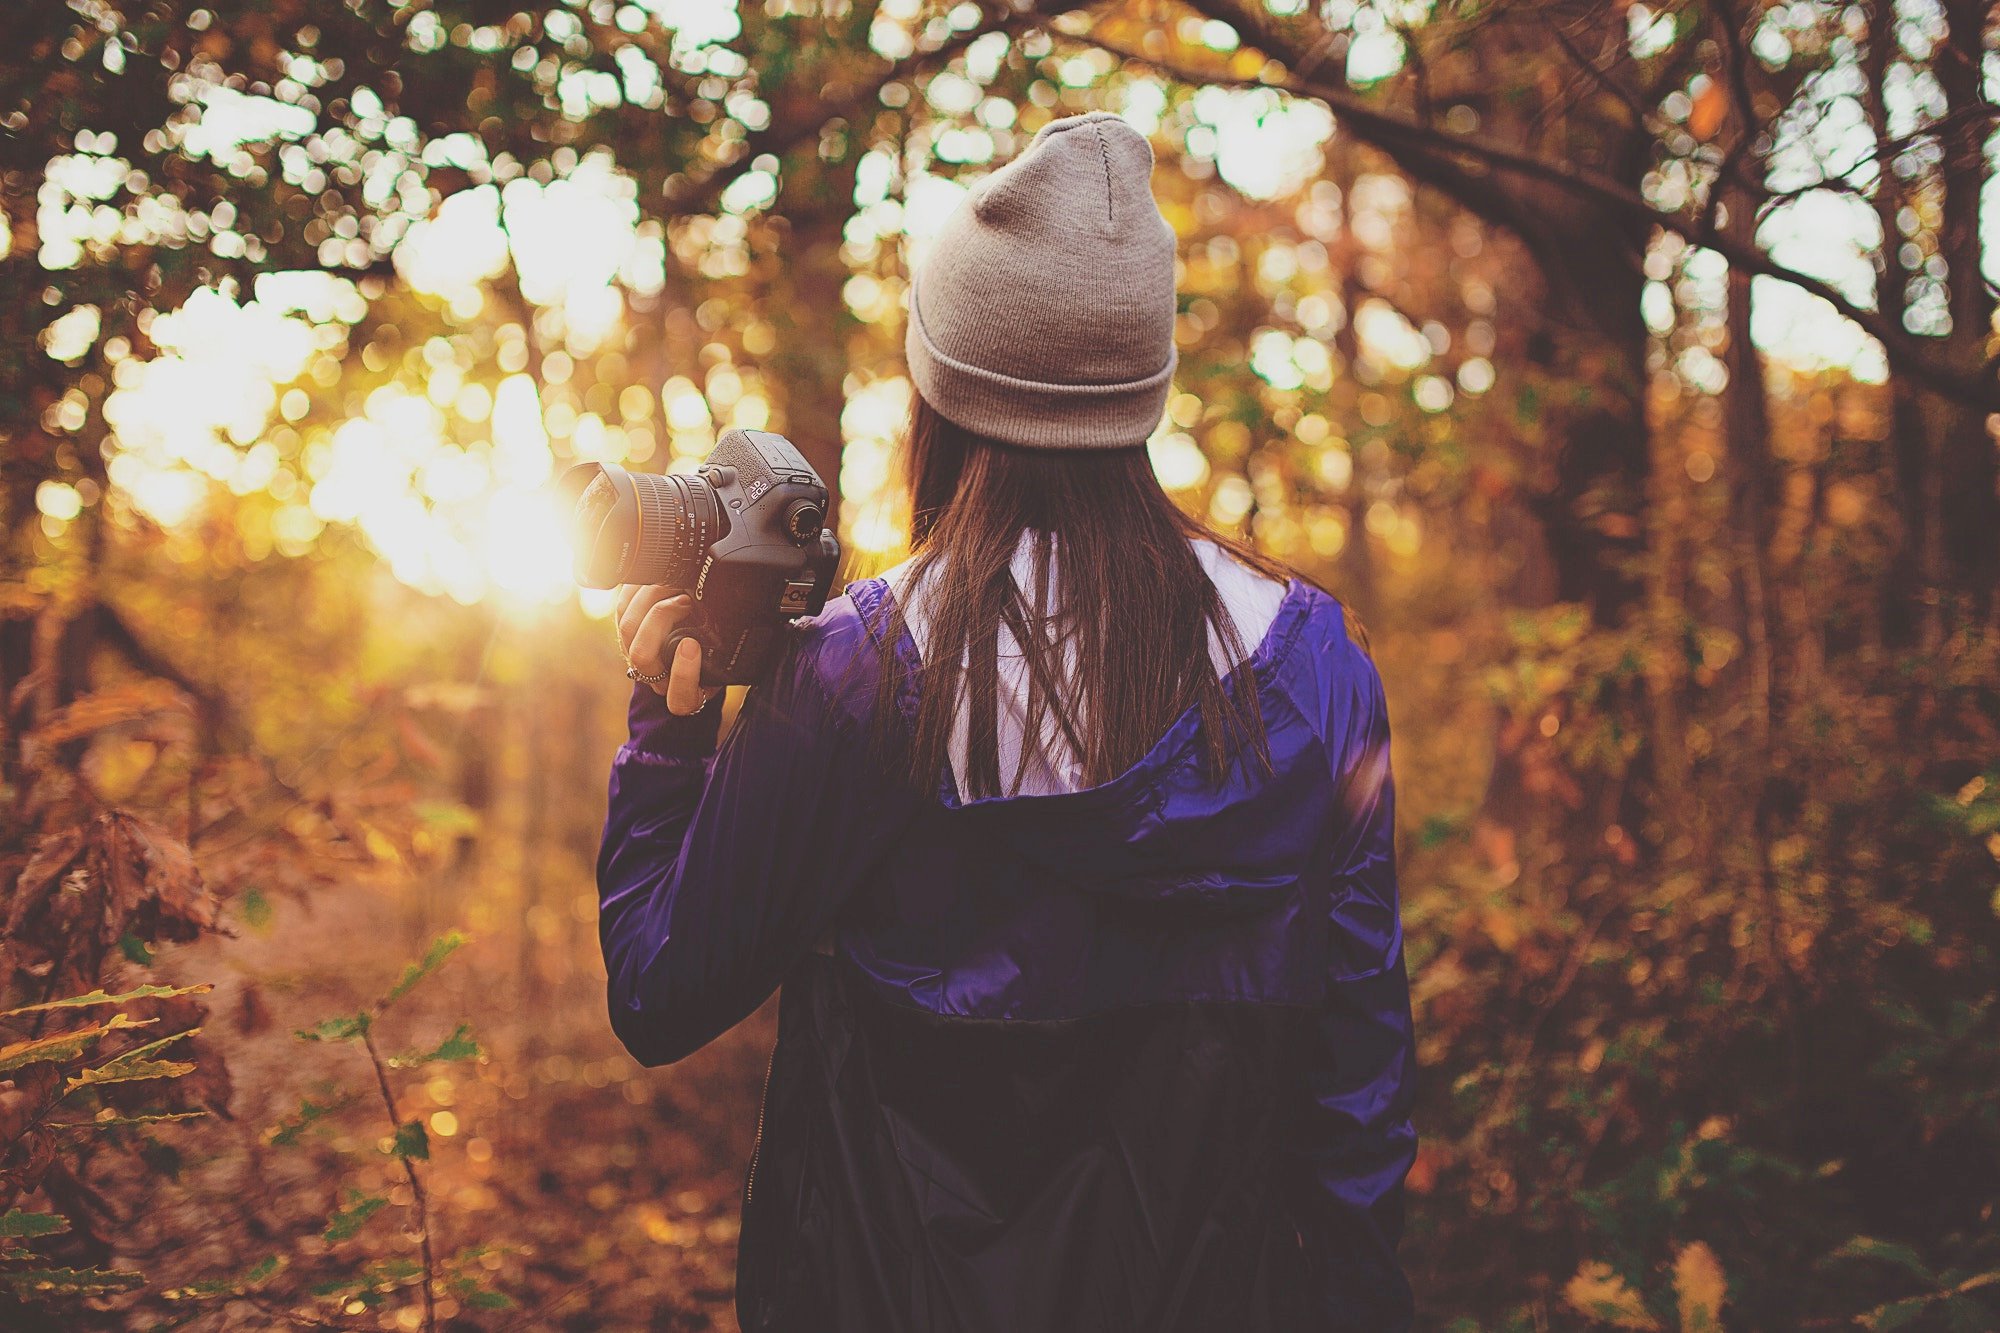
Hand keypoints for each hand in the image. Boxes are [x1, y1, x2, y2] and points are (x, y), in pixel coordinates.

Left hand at [615, 584, 721, 715]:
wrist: (693, 657)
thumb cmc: (715, 657)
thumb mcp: (728, 657)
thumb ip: (731, 646)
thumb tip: (740, 611)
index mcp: (686, 695)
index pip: (681, 699)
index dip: (683, 674)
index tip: (692, 645)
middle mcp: (658, 680)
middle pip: (642, 657)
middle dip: (661, 620)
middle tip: (685, 601)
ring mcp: (637, 656)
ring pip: (628, 629)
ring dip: (650, 601)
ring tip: (674, 584)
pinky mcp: (627, 632)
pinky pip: (622, 609)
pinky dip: (637, 590)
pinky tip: (656, 577)